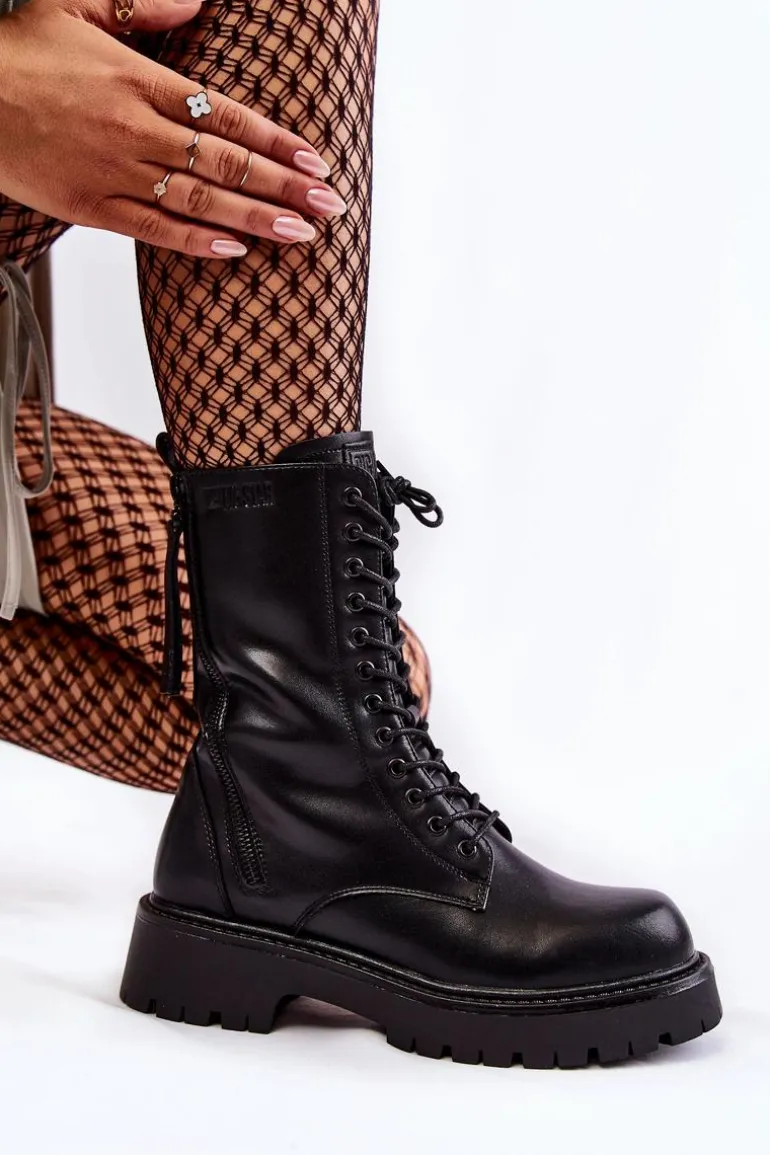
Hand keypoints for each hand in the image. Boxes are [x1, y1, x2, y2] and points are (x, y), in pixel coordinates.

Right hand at [0, 0, 345, 256]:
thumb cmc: (15, 51)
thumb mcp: (74, 4)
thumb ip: (142, 7)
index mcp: (138, 78)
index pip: (228, 114)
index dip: (277, 141)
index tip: (315, 161)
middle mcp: (135, 128)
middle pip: (227, 161)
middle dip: (284, 187)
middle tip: (328, 207)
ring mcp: (114, 171)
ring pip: (200, 199)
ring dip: (255, 219)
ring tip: (299, 235)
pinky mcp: (89, 207)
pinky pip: (153, 229)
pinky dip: (195, 241)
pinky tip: (232, 249)